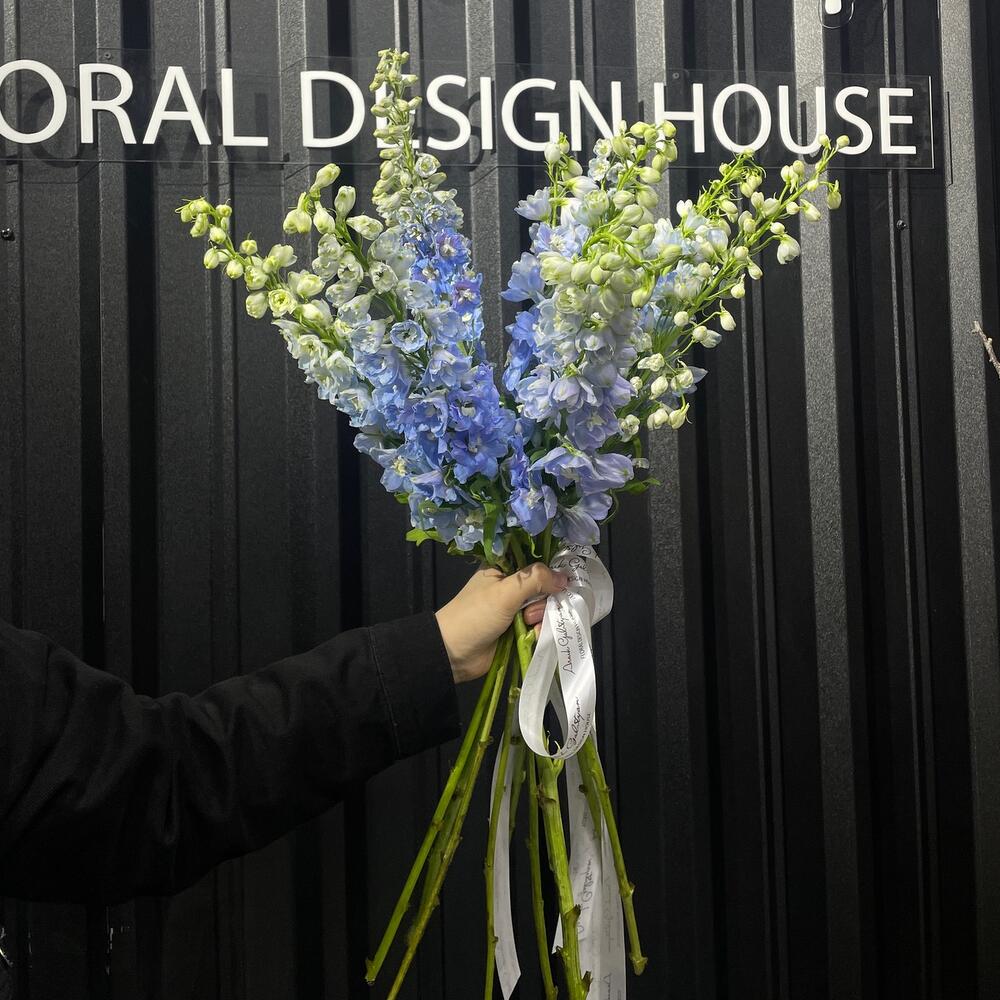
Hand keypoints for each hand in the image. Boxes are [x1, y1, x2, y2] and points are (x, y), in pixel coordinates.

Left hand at [435, 564, 567, 682]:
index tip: (562, 580)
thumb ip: (535, 580)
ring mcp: (514, 610)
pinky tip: (532, 635)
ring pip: (543, 608)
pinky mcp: (518, 631)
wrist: (454, 654)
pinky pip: (539, 626)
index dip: (549, 571)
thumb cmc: (475, 616)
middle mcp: (510, 588)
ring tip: (527, 624)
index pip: (534, 563)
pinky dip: (539, 631)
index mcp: (502, 570)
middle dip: (543, 600)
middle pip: (543, 587)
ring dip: (540, 617)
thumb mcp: (505, 592)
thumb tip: (564, 577)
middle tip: (529, 610)